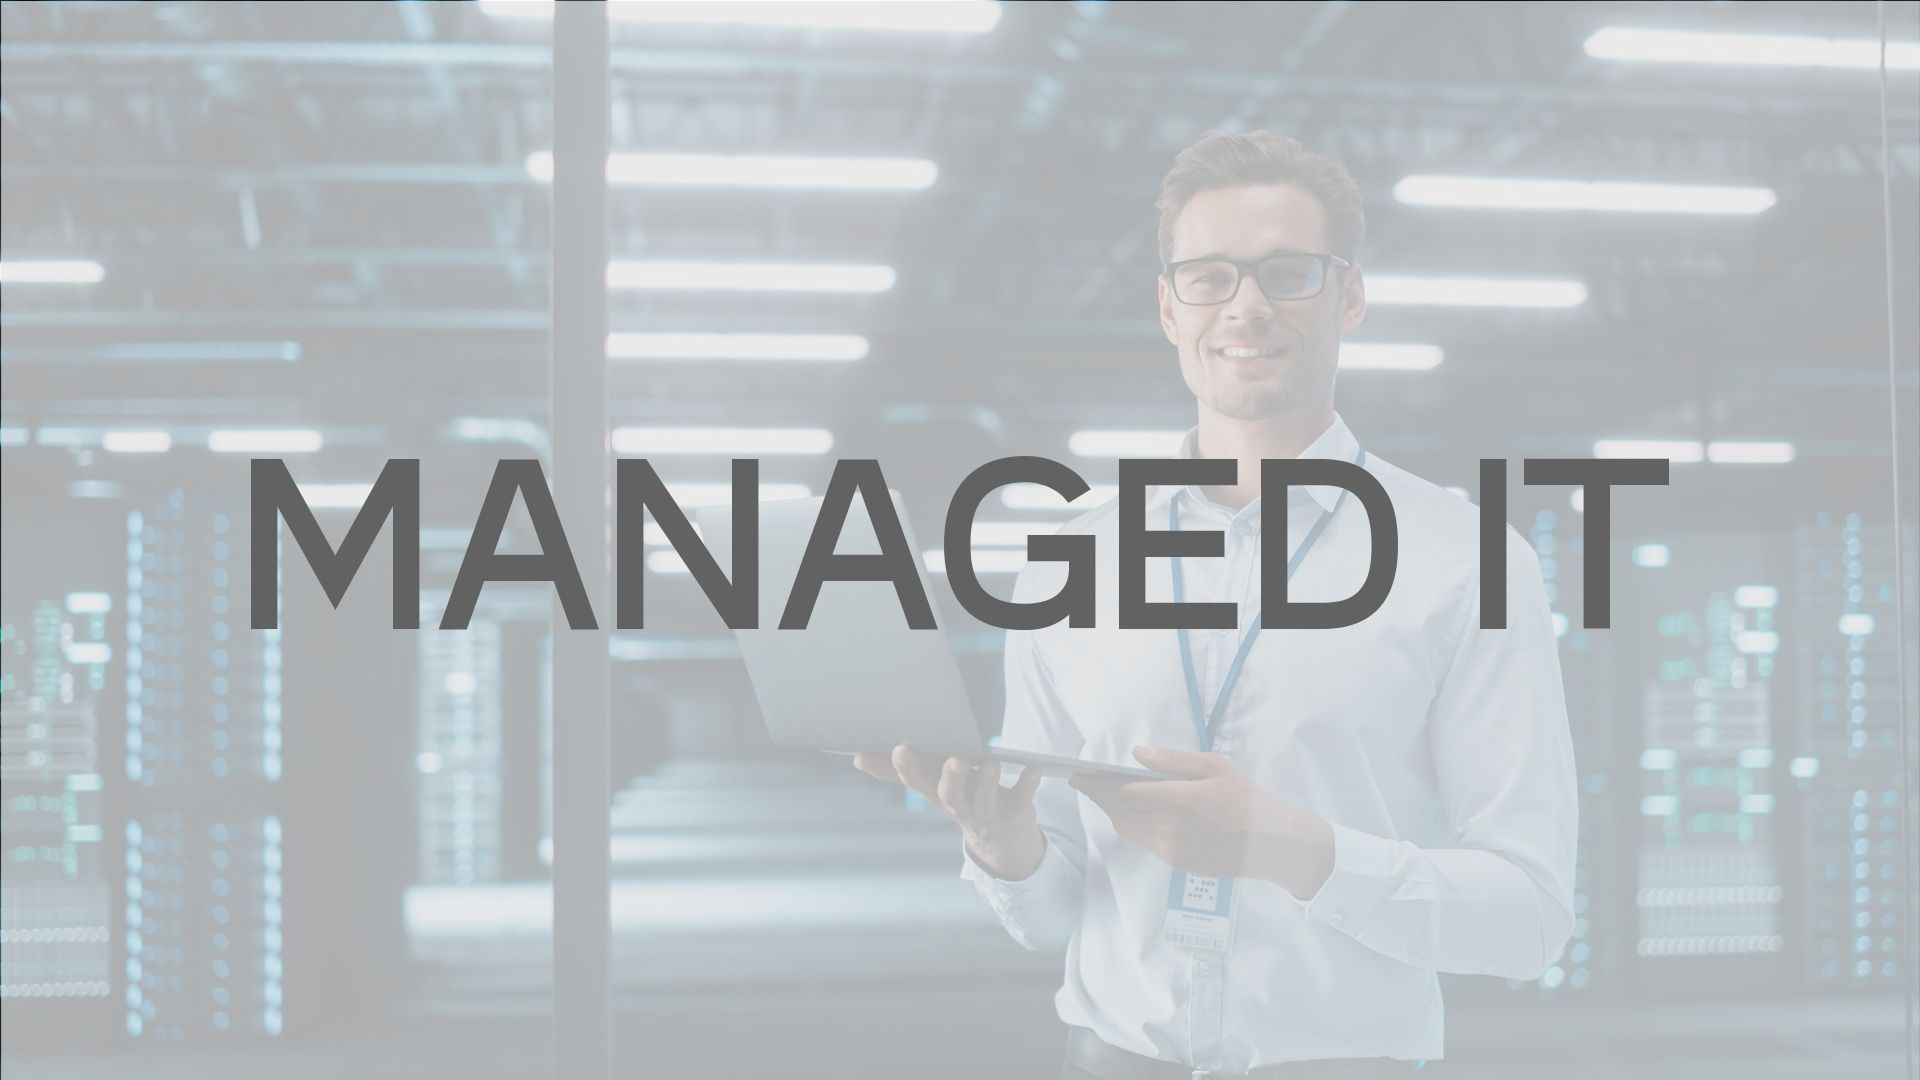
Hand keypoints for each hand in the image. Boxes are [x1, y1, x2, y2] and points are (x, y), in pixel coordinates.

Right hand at [852, 745, 1045, 879]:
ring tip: (990, 762)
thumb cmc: (961, 797)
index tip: (899, 746)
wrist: (1000, 838)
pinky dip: (1028, 783)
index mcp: (937, 794)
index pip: (917, 782)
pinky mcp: (1015, 812)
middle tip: (953, 758)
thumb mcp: (931, 784)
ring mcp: (987, 812)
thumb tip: (856, 756)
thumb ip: (896, 771)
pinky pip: (1023, 798)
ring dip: (987, 780)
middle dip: (950, 777)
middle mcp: (960, 806)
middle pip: (950, 794)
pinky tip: (1032, 768)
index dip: (907, 767)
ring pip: (985, 798)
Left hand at [1070, 746, 1333, 897]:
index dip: (1095, 784)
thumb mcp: (1214, 767)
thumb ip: (1173, 761)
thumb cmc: (1247, 798)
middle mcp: (1167, 829)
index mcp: (1177, 801)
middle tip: (1086, 783)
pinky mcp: (1176, 864)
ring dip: (1113, 812)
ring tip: (1107, 796)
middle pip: (1118, 812)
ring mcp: (1170, 850)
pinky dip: (1133, 826)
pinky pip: (1144, 842)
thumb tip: (1136, 755)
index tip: (1077, 775)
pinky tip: (1135, 814)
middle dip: (1099, 797)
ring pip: (1128, 829)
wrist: (1273, 844)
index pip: (1122, 792)